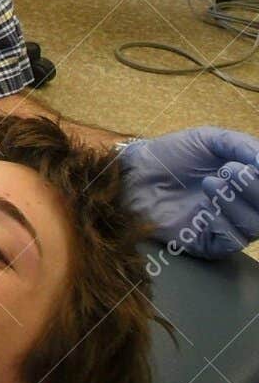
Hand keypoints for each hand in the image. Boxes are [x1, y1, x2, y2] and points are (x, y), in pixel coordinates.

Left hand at [118, 127, 258, 258]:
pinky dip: (225, 223)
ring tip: (211, 182)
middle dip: (256, 188)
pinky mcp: (207, 243)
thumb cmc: (172, 154)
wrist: (135, 171)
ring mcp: (227, 225)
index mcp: (249, 183)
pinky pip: (231, 241)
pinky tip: (206, 208)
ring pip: (256, 225)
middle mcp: (244, 206)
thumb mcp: (212, 140)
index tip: (255, 164)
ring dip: (237, 202)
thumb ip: (244, 147)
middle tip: (231, 169)